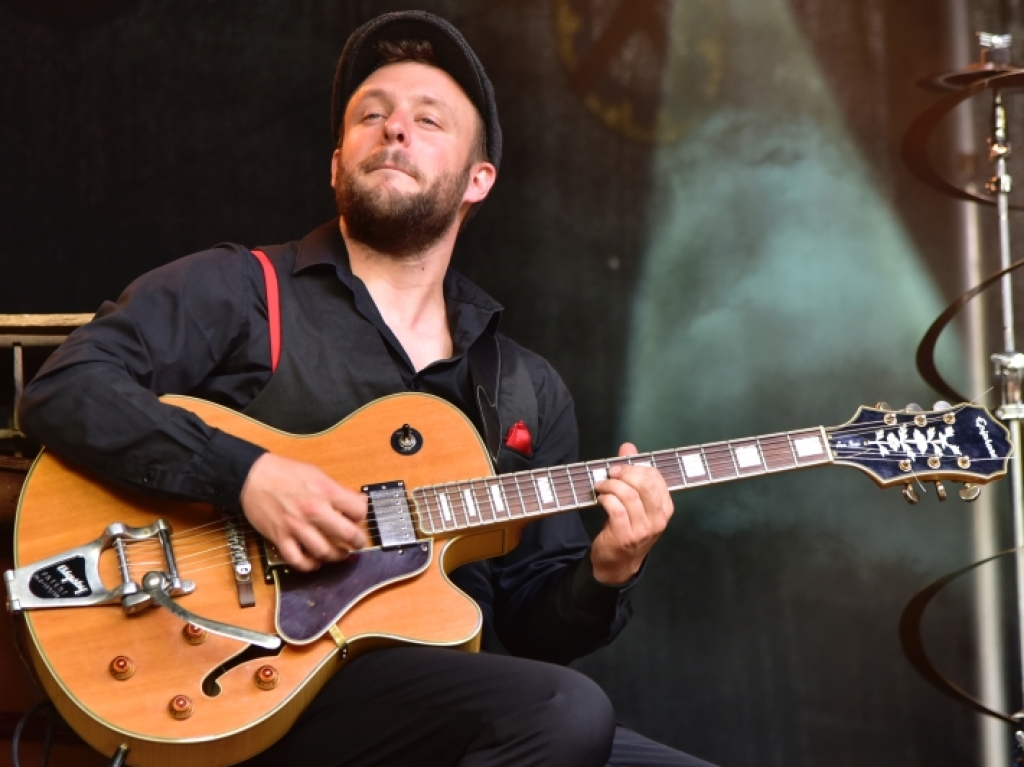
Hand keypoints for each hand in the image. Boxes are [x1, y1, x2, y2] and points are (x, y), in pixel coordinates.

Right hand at [240, 453, 367, 571]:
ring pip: (325, 552)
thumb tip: (358, 501)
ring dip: (337, 556)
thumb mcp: (317, 473)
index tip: (357, 518)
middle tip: (358, 543)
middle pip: (347, 534)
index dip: (361, 516)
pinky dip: (309, 565)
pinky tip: (315, 562)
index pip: (358, 510)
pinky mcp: (280, 537)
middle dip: (357, 541)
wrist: (252, 476)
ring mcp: (297, 526)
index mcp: (326, 491)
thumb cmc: (283, 472)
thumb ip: (337, 490)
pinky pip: (298, 560)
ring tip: (340, 554)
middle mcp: (314, 510)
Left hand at [590, 443, 673, 584]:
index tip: (620, 467)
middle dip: (624, 473)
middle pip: (645, 484)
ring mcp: (643, 529)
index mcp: (665, 508)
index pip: (656, 477)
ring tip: (601, 485)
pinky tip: (600, 498)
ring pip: (628, 495)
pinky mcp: (625, 536)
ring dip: (610, 485)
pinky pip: (615, 508)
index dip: (636, 467)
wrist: (619, 563)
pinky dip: (605, 498)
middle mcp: (658, 519)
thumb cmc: (627, 528)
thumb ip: (633, 473)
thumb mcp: (635, 502)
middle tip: (610, 473)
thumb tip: (628, 446)